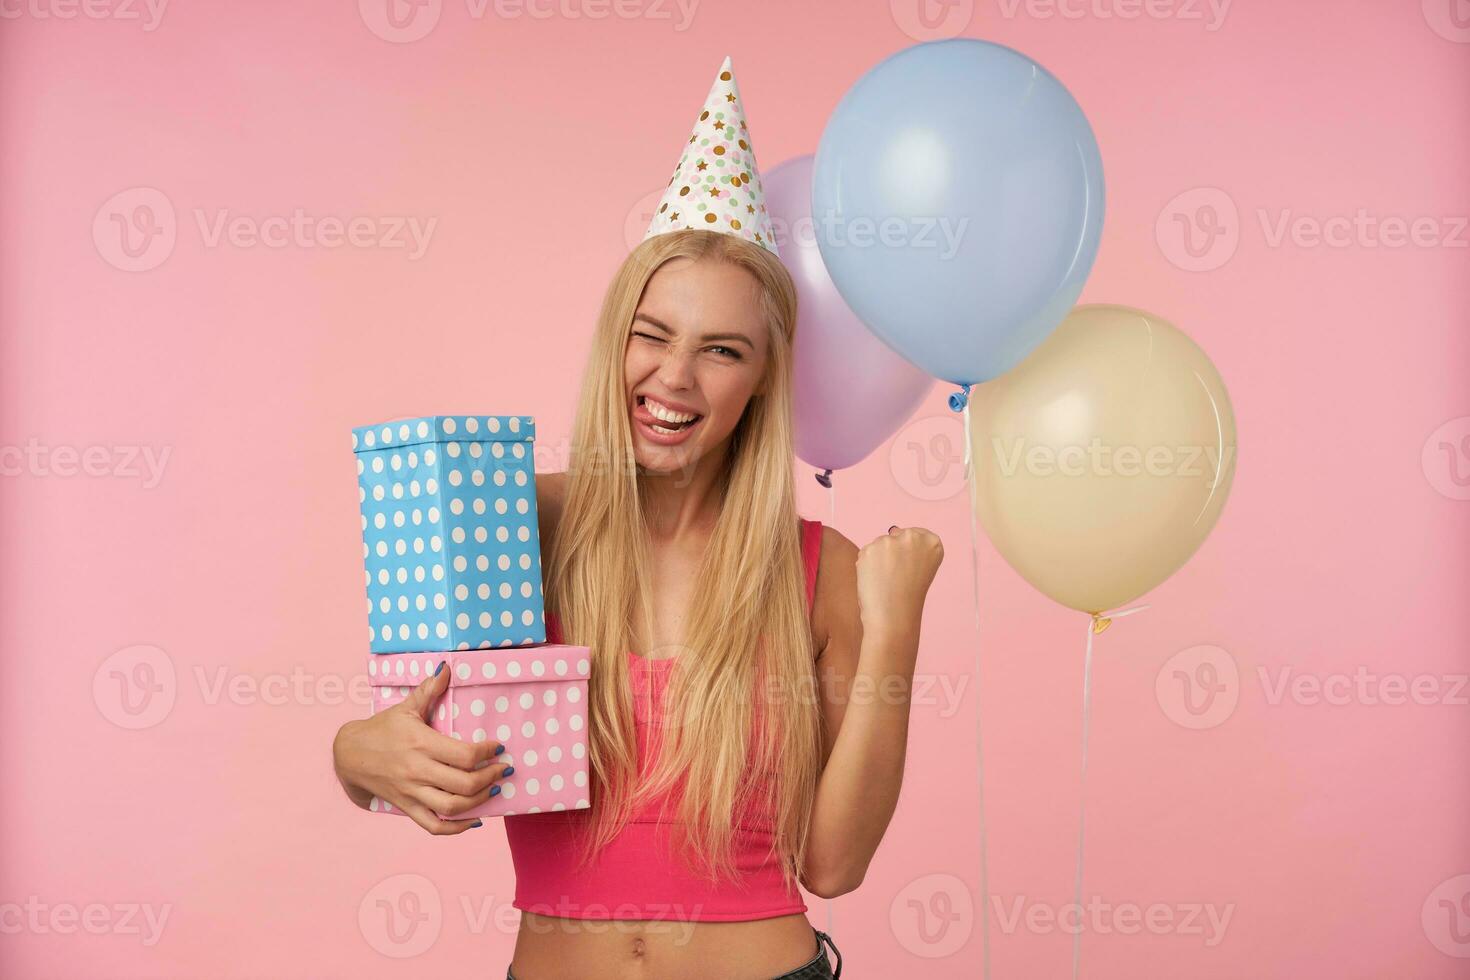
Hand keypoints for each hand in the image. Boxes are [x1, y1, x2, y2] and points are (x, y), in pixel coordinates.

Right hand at [332, 661, 512, 834]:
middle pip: (463, 784)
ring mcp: (412, 792)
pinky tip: (475, 820)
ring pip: (452, 808)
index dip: (487, 753)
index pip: (464, 755)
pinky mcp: (407, 807)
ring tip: (493, 790)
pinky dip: (457, 828)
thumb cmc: (382, 729)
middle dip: (490, 778)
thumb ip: (429, 689)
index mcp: (421, 743)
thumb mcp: (405, 707)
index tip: (498, 747)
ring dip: (479, 801)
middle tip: (503, 770)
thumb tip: (446, 667)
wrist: (350, 755)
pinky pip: (434, 826)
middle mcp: (418, 771)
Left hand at [855, 525, 943, 635]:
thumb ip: (912, 547)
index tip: (910, 569)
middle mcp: (913, 537)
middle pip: (895, 536)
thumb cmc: (908, 595)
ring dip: (878, 559)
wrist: (894, 616)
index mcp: (933, 542)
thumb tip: (892, 529)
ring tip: (886, 580)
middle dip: (892, 554)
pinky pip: (865, 553)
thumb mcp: (922, 566)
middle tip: (897, 577)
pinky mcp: (870, 548)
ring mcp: (891, 541)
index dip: (908, 554)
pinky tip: (875, 580)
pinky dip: (866, 565)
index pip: (915, 535)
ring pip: (879, 544)